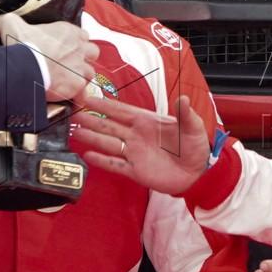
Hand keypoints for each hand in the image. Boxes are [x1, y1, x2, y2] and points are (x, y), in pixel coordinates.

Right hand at [0, 14, 98, 102]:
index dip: (75, 42)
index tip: (66, 48)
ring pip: (90, 71)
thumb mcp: (8, 26)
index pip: (81, 34)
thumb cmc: (20, 48)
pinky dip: (78, 95)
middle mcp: (78, 48)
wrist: (24, 69)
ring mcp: (80, 67)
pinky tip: (69, 96)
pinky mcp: (77, 85)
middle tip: (71, 64)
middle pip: (91, 51)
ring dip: (81, 76)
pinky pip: (84, 91)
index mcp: (66, 31)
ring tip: (68, 81)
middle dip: (84, 58)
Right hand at [70, 93, 211, 194]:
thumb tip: (183, 98)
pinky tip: (88, 155)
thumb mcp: (193, 128)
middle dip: (92, 120)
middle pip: (109, 126)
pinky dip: (102, 160)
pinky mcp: (135, 170)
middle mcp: (136, 136)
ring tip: (75, 132)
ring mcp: (134, 153)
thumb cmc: (195, 147)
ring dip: (92, 138)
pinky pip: (115, 164)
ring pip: (108, 144)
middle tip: (73, 115)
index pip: (122, 111)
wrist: (198, 173)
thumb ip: (186, 114)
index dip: (105, 105)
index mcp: (147, 122)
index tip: (88, 99)